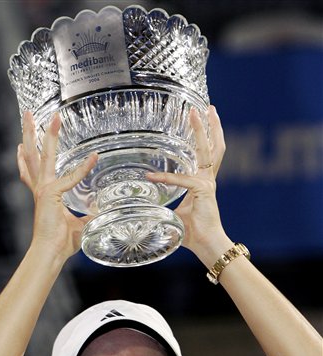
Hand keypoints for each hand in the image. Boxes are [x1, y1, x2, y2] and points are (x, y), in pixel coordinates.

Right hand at [17, 111, 97, 260]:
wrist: (51, 252)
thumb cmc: (61, 243)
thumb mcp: (79, 225)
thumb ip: (88, 215)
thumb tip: (101, 210)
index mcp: (44, 194)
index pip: (31, 171)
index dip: (28, 157)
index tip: (25, 144)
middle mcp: (40, 188)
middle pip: (32, 155)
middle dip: (32, 133)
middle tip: (30, 114)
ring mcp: (44, 189)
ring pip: (42, 157)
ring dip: (48, 136)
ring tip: (51, 117)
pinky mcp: (51, 194)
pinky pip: (70, 179)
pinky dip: (83, 169)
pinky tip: (94, 157)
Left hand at [147, 105, 231, 265]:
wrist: (206, 244)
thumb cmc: (192, 232)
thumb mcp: (175, 214)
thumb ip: (164, 206)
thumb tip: (146, 208)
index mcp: (201, 182)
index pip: (205, 154)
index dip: (204, 137)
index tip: (198, 121)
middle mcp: (207, 179)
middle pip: (212, 146)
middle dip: (207, 125)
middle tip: (204, 107)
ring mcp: (207, 183)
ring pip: (207, 151)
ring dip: (200, 131)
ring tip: (196, 113)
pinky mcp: (203, 191)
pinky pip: (182, 180)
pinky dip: (167, 177)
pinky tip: (152, 175)